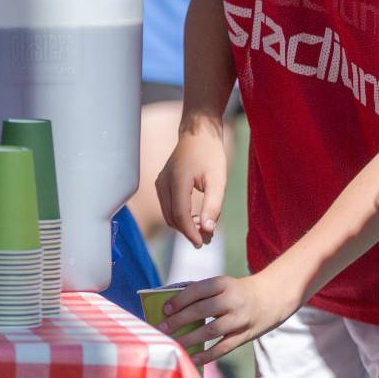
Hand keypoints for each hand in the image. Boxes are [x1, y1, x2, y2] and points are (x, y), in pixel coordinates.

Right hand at [155, 122, 226, 247]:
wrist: (198, 134)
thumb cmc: (210, 154)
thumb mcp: (218, 179)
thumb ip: (213, 206)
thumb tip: (207, 230)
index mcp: (177, 180)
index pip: (180, 214)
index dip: (190, 232)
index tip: (201, 243)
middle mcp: (163, 182)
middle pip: (172, 217)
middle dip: (188, 231)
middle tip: (207, 239)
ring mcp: (160, 183)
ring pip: (168, 214)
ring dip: (184, 225)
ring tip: (204, 230)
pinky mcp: (161, 184)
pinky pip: (168, 207)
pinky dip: (180, 216)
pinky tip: (196, 218)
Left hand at [159, 271, 302, 366]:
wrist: (271, 298)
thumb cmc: (236, 292)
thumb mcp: (222, 284)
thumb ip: (200, 292)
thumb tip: (170, 303)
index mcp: (224, 283)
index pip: (198, 290)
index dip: (180, 300)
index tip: (165, 309)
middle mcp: (233, 300)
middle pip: (202, 310)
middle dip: (179, 320)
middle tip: (162, 328)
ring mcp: (240, 319)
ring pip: (211, 331)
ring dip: (190, 338)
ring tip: (173, 343)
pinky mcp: (245, 336)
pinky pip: (223, 347)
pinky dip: (207, 355)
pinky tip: (192, 358)